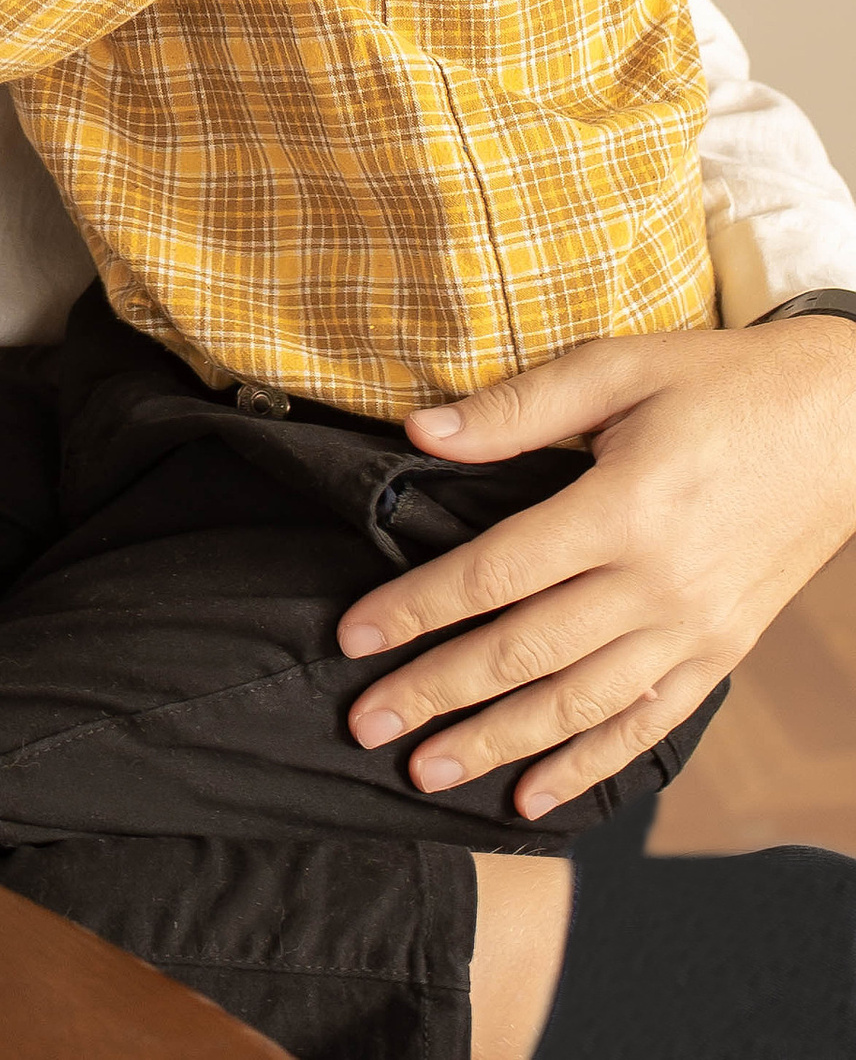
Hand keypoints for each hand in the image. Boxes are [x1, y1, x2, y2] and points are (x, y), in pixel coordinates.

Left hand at [339, 316, 855, 817]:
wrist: (841, 426)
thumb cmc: (720, 384)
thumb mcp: (618, 366)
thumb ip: (516, 407)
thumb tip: (420, 432)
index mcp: (621, 509)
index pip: (495, 573)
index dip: (417, 607)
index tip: (353, 636)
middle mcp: (656, 585)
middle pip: (526, 652)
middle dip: (438, 692)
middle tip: (366, 724)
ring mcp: (693, 631)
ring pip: (579, 705)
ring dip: (498, 742)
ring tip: (427, 771)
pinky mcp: (720, 655)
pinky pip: (645, 726)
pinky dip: (587, 765)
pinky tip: (533, 792)